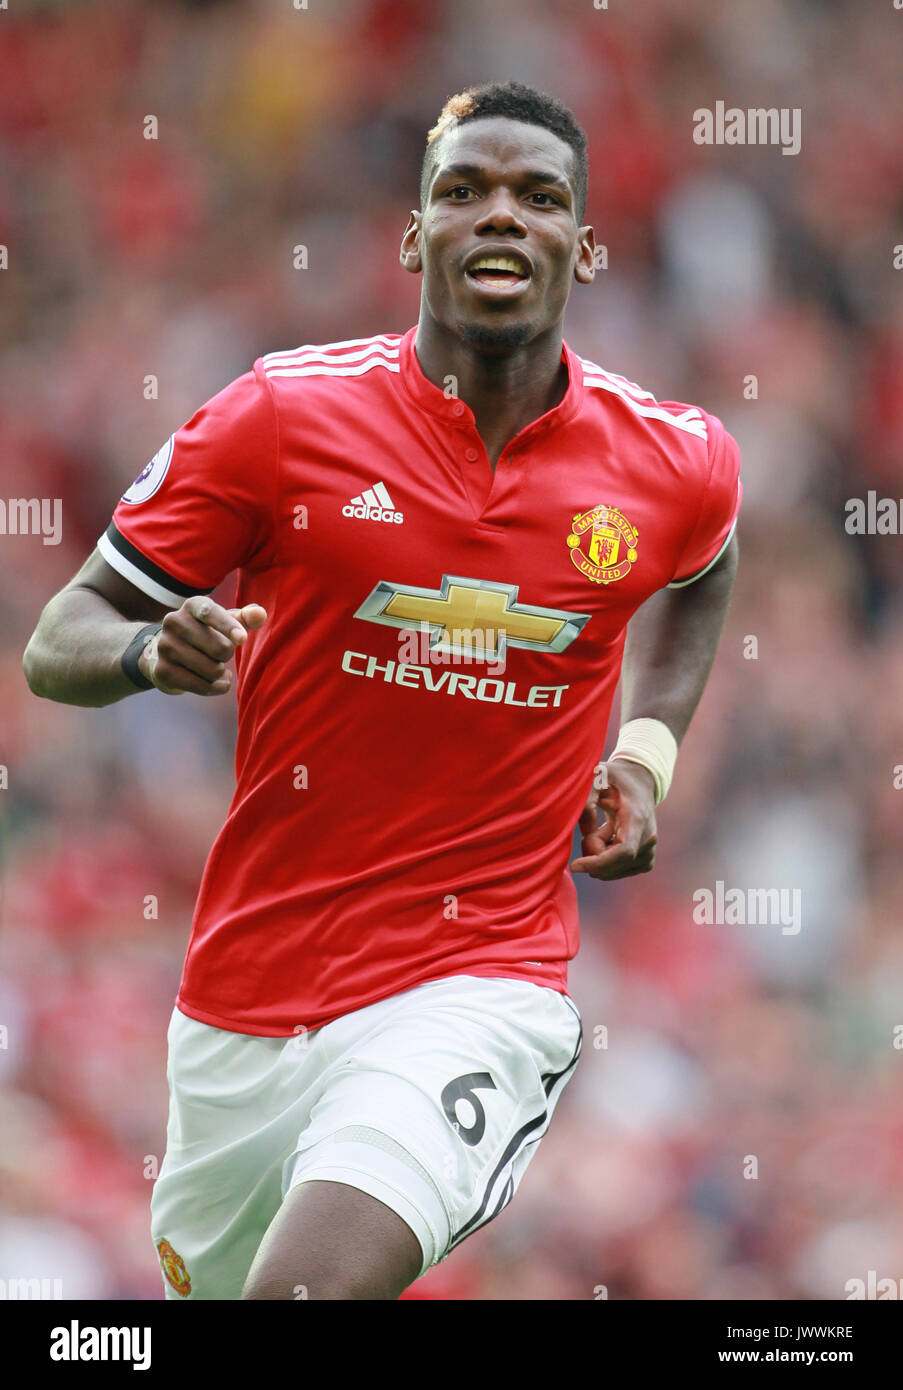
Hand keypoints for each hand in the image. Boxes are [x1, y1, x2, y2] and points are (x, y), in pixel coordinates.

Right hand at [138, 597, 266, 695]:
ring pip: (212, 670)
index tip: (243, 639)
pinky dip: (216, 687)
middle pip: (219, 648)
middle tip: (221, 654)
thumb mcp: (224, 622)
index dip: (228, 626)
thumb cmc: (205, 633)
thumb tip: (260, 614)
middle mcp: (174, 622)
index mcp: (192, 606)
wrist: (164, 652)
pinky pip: (202, 686)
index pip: (210, 612)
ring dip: (221, 673)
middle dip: (227, 655)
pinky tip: (216, 682)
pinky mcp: (162, 671)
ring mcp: (165, 647)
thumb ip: (245, 618)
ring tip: (217, 668)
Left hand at [570, 758, 656, 879]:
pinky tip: (610, 838)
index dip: (598, 863)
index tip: (574, 866)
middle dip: (591, 852)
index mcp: (637, 818)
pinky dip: (606, 859)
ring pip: (612, 871)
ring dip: (599, 854)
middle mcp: (648, 838)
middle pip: (612, 865)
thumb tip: (582, 832)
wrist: (640, 781)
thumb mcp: (596, 778)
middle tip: (591, 827)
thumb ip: (585, 801)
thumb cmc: (615, 778)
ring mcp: (650, 851)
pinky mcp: (647, 860)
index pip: (624, 851)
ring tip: (604, 828)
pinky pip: (617, 872)